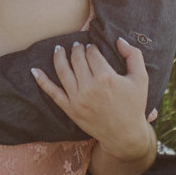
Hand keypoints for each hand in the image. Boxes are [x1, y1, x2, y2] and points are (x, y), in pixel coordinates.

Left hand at [31, 36, 154, 160]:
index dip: (91, 47)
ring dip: (59, 56)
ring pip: (63, 71)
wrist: (125, 135)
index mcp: (106, 77)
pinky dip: (42, 81)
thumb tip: (118, 39)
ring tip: (59, 49)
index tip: (92, 47)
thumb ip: (133, 55)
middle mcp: (89, 87)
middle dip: (77, 49)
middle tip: (77, 46)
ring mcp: (77, 99)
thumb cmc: (134, 105)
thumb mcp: (141, 78)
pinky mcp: (70, 109)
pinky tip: (34, 70)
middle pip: (77, 59)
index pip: (92, 53)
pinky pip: (52, 93)